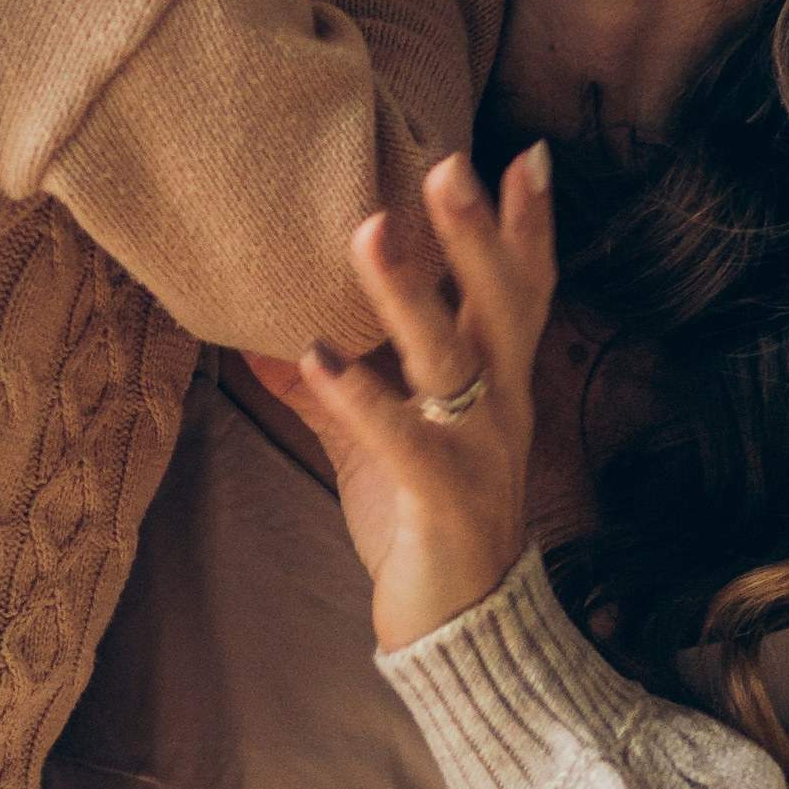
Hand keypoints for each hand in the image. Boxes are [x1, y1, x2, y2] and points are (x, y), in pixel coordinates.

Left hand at [249, 144, 552, 652]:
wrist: (462, 632)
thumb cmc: (422, 526)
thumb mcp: (375, 446)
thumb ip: (330, 391)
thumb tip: (259, 337)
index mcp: (497, 386)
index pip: (524, 292)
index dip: (528, 227)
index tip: (528, 156)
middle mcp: (502, 408)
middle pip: (503, 304)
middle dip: (479, 232)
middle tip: (451, 163)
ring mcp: (479, 453)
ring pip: (451, 358)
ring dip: (407, 293)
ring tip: (366, 230)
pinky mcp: (444, 499)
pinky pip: (405, 439)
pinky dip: (360, 397)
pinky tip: (316, 356)